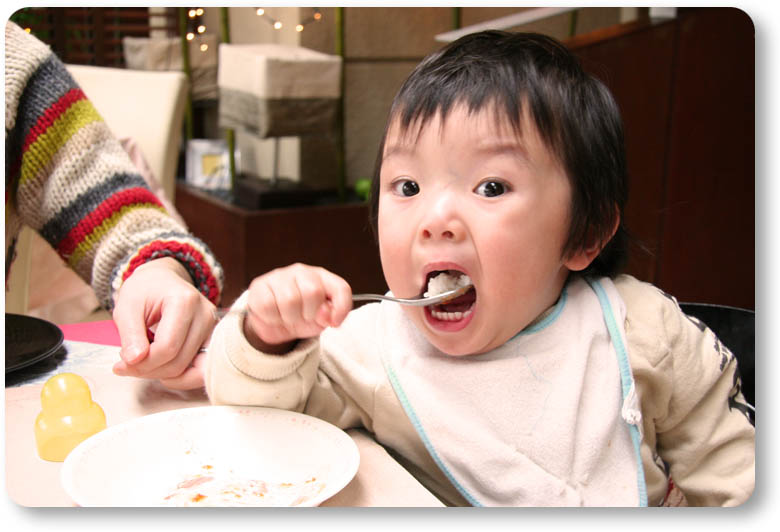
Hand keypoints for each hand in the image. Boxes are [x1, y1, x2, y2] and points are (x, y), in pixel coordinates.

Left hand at [111, 257, 216, 389]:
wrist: (162, 280)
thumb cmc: (144, 291)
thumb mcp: (126, 307)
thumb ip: (130, 334)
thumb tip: (134, 361)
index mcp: (185, 301)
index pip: (167, 347)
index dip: (143, 363)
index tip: (121, 364)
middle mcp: (205, 314)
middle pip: (179, 361)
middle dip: (150, 371)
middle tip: (127, 366)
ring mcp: (213, 327)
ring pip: (192, 370)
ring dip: (164, 376)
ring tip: (144, 366)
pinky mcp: (213, 339)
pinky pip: (202, 369)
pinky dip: (181, 377)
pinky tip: (162, 370)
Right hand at [243, 263, 351, 353]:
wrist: (273, 325)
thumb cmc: (301, 317)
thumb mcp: (320, 320)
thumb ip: (330, 316)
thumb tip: (327, 314)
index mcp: (322, 277)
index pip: (341, 288)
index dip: (341, 308)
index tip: (334, 323)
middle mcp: (302, 271)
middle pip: (313, 292)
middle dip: (309, 313)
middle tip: (302, 317)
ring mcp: (279, 276)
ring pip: (290, 300)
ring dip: (290, 318)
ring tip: (288, 317)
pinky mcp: (260, 286)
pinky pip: (269, 306)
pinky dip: (273, 318)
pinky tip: (274, 315)